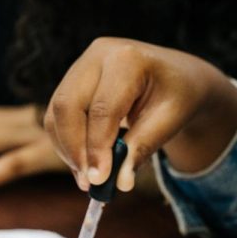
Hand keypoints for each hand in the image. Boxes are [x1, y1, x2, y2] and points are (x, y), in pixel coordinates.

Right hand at [45, 37, 236, 191]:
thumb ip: (143, 148)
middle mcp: (99, 54)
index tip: (99, 180)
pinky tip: (85, 162)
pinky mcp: (74, 77)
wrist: (179, 76)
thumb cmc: (179, 96)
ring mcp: (83, 64)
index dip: (97, 147)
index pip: (102, 108)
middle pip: (68, 105)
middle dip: (74, 149)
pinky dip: (67, 141)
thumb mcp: (171, 121)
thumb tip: (120, 182)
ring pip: (57, 110)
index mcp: (128, 59)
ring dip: (67, 148)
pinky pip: (59, 112)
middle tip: (89, 183)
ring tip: (88, 177)